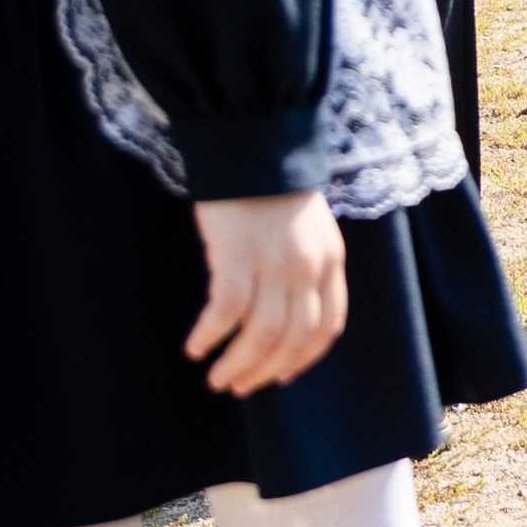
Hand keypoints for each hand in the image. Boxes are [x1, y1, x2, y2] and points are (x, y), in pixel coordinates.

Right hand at [187, 192, 348, 393]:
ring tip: (217, 379)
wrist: (252, 140)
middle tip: (241, 386)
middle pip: (295, 337)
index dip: (305, 357)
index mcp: (330, 260)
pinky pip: (226, 310)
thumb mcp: (308, 227)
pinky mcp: (236, 254)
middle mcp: (308, 266)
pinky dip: (211, 335)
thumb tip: (285, 311)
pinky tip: (196, 347)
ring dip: (240, 363)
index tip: (283, 375)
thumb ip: (306, 266)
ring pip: (263, 332)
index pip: (328, 325)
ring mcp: (274, 261)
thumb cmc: (271, 184)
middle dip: (268, 370)